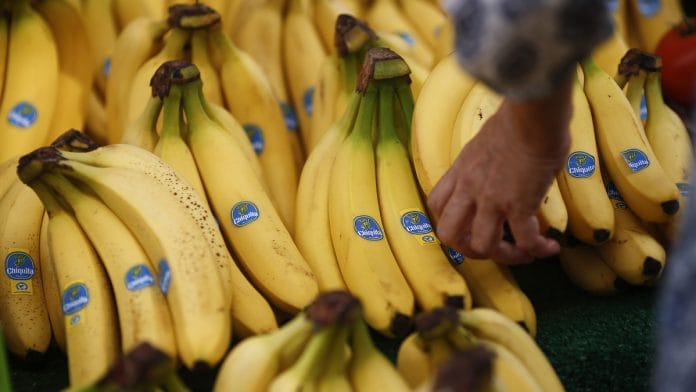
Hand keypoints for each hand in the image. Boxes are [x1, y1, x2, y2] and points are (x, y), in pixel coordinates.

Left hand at [427, 81, 572, 263]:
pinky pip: (524, 239)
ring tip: (524, 253)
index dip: (450, 222)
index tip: (470, 225)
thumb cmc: (518, 119)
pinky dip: (537, 249)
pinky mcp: (519, 204)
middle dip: (469, 249)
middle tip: (493, 247)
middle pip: (449, 234)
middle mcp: (470, 188)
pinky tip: (550, 247)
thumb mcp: (487, 141)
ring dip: (505, 256)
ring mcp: (492, 199)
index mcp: (461, 171)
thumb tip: (502, 165)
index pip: (437, 205)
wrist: (534, 114)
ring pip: (483, 245)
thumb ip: (485, 160)